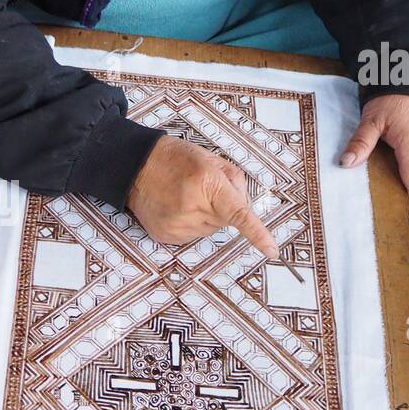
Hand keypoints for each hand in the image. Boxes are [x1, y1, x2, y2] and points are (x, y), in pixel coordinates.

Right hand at [126, 136, 277, 256]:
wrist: (136, 167)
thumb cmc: (176, 159)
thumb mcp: (212, 160)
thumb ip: (236, 183)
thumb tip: (245, 208)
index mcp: (208, 183)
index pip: (239, 214)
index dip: (257, 234)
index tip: (271, 250)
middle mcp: (192, 207)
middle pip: (225, 222)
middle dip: (220, 208)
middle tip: (200, 190)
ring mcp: (177, 224)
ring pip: (208, 230)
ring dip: (204, 217)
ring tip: (184, 198)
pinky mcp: (166, 235)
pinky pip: (191, 236)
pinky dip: (189, 225)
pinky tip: (175, 209)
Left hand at [340, 95, 408, 217]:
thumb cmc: (393, 97)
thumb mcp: (372, 120)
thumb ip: (361, 142)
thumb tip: (346, 163)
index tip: (403, 219)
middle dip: (400, 195)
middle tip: (382, 209)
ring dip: (400, 179)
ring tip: (380, 191)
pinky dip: (404, 166)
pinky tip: (387, 169)